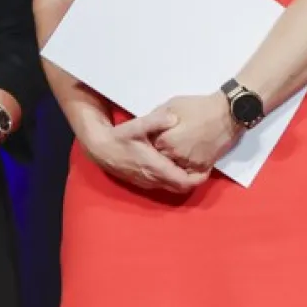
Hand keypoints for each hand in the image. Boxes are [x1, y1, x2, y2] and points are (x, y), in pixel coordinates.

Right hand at [84, 109, 208, 194]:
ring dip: (183, 179)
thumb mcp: (136, 125)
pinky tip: (175, 164)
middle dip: (194, 179)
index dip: (198, 178)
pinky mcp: (143, 183)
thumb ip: (156, 121)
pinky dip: (173, 179)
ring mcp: (147, 183)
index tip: (207, 167)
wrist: (100, 149)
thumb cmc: (119, 137)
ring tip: (191, 164)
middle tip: (203, 165)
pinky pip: (164, 185)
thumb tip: (174, 118)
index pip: (183, 182)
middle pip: (181, 188)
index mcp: (154, 167)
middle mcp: (152, 179)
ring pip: (172, 187)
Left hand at [152, 92, 237, 172]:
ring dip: (175, 160)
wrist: (228, 114)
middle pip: (162, 158)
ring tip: (181, 147)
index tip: (156, 136)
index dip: (153, 141)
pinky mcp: (203, 167)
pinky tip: (189, 154)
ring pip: (175, 167)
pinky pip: (189, 172)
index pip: (150, 147)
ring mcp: (190, 163)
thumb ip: (157, 117)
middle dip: (163, 151)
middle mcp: (176, 156)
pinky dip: (187, 166)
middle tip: (171, 141)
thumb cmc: (200, 107)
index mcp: (166, 141)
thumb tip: (147, 125)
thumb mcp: (173, 105)